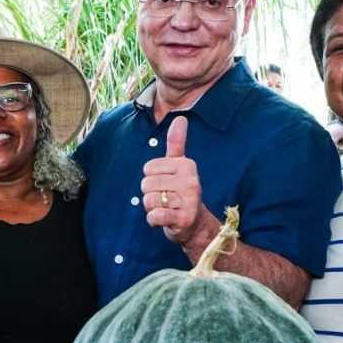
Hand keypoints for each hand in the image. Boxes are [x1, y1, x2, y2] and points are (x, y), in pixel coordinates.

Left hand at [141, 117, 208, 243]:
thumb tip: (180, 118)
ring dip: (152, 208)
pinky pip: (154, 216)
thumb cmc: (183, 193)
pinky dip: (154, 220)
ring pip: (148, 200)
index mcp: (187, 165)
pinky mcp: (183, 219)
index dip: (151, 179)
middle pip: (146, 184)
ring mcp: (188, 201)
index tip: (165, 184)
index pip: (148, 168)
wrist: (196, 224)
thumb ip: (177, 143)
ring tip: (166, 209)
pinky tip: (165, 219)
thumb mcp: (180, 167)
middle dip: (150, 195)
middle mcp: (190, 181)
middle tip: (166, 200)